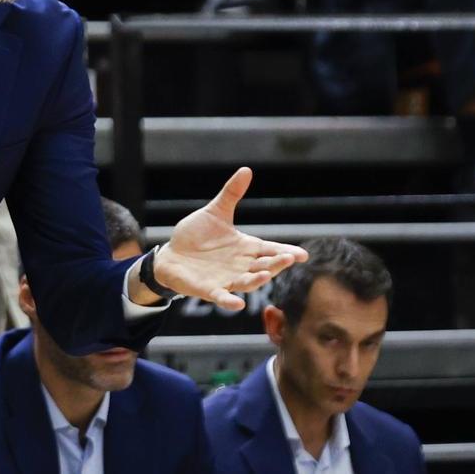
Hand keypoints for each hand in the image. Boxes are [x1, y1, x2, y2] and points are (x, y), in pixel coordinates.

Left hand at [152, 167, 307, 310]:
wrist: (172, 254)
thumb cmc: (197, 235)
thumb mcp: (215, 212)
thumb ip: (231, 194)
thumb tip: (246, 170)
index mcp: (245, 248)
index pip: (269, 250)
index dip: (285, 252)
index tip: (302, 255)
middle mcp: (240, 266)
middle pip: (264, 267)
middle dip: (276, 264)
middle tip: (288, 258)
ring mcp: (226, 279)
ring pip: (247, 283)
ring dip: (257, 280)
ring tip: (266, 275)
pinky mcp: (209, 289)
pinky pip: (221, 297)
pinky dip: (229, 301)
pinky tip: (237, 305)